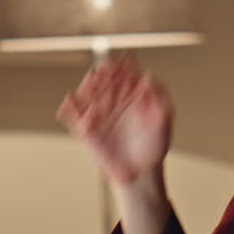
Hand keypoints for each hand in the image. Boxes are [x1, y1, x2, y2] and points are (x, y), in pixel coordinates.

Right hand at [57, 55, 172, 186]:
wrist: (141, 171)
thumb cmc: (154, 145)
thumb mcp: (163, 119)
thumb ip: (158, 96)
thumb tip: (148, 75)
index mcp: (132, 94)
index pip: (125, 74)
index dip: (123, 65)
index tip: (122, 61)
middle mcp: (113, 100)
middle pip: (105, 80)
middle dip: (103, 73)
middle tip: (103, 71)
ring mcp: (99, 113)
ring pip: (88, 93)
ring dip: (87, 85)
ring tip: (90, 83)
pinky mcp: (86, 128)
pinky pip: (74, 115)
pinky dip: (69, 106)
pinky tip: (70, 98)